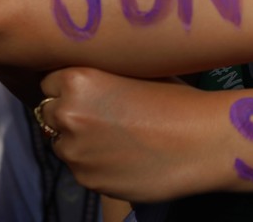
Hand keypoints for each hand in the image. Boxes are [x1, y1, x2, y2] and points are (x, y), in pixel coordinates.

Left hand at [38, 67, 229, 202]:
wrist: (204, 142)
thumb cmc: (179, 99)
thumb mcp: (138, 72)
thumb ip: (105, 75)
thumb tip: (93, 75)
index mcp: (78, 80)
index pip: (49, 81)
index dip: (69, 86)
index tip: (88, 90)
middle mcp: (67, 115)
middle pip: (48, 113)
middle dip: (67, 113)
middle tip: (100, 115)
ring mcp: (75, 152)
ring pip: (62, 143)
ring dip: (79, 140)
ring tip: (117, 138)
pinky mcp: (88, 180)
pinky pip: (81, 167)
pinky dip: (95, 163)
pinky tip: (125, 156)